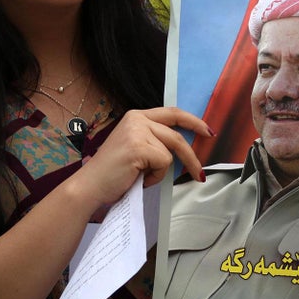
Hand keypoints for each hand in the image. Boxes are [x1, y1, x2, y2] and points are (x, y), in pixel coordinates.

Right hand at [71, 107, 209, 208]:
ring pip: (171, 151)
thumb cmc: (112, 173)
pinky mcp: (139, 146)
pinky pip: (163, 163)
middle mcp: (137, 119)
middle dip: (192, 155)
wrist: (91, 185)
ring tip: (144, 178)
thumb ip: (154, 141)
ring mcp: (137, 131)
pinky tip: (139, 178)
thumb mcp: (136, 148)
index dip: (192, 121)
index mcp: (136, 117)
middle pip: (176, 134)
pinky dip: (155, 176)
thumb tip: (181, 149)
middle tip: (200, 173)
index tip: (207, 130)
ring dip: (162, 171)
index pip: (171, 113)